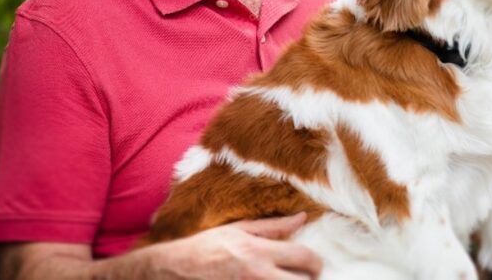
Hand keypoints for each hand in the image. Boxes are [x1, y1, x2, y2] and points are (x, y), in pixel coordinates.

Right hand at [154, 213, 321, 279]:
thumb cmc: (206, 247)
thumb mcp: (238, 229)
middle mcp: (258, 275)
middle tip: (306, 278)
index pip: (304, 257)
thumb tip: (302, 217)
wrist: (175, 270)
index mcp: (259, 252)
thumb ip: (273, 227)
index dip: (316, 262)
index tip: (314, 265)